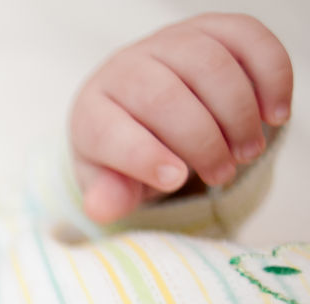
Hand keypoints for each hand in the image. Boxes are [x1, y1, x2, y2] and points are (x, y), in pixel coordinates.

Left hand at [69, 13, 293, 223]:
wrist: (146, 107)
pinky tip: (275, 116)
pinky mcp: (211, 29)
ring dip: (238, 114)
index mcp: (93, 110)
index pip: (111, 130)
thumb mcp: (113, 180)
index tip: (176, 181)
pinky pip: (247, 39)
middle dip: (201, 141)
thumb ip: (110, 195)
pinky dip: (270, 77)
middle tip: (222, 174)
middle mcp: (126, 68)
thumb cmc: (128, 150)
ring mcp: (169, 43)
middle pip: (164, 97)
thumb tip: (105, 209)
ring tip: (247, 152)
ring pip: (209, 65)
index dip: (145, 156)